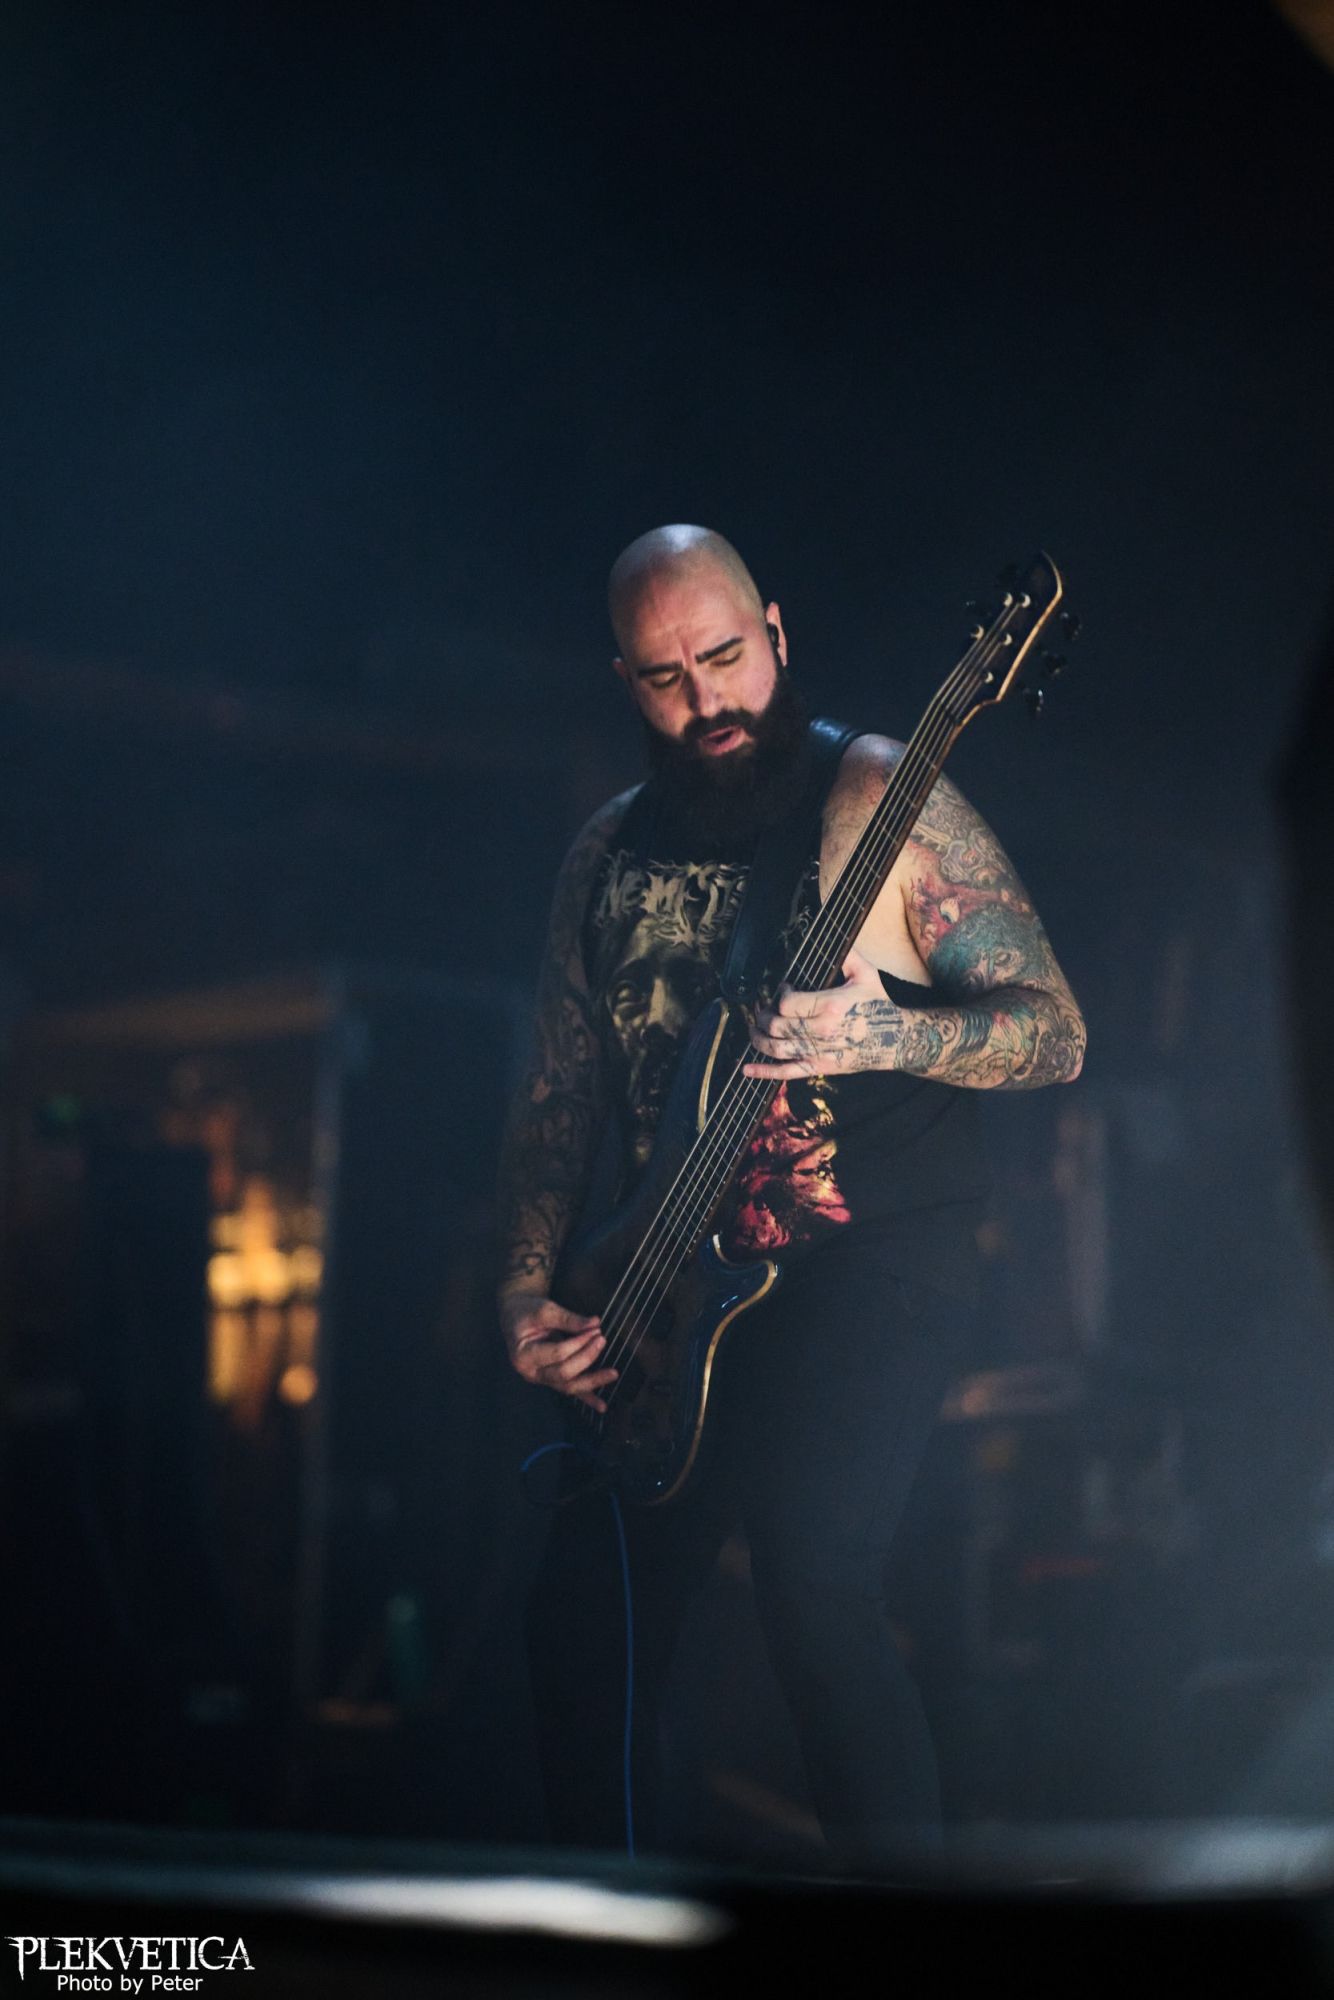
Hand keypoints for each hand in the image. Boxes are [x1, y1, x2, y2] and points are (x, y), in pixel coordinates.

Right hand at [498, 1290, 618, 1413]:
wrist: (516, 1317)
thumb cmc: (527, 1312)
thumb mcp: (545, 1310)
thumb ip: (569, 1319)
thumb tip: (595, 1324)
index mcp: (523, 1355)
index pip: (558, 1353)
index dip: (579, 1342)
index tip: (595, 1329)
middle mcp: (530, 1373)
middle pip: (564, 1373)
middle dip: (587, 1357)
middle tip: (602, 1340)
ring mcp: (541, 1379)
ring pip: (569, 1386)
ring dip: (593, 1381)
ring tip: (613, 1374)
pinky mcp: (551, 1379)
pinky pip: (570, 1389)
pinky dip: (587, 1398)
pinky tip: (602, 1406)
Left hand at [743, 947, 903, 1079]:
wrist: (895, 1041)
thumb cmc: (878, 1005)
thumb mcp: (866, 974)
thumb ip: (847, 954)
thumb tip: (834, 933)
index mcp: (832, 1006)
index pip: (787, 1003)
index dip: (779, 994)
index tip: (783, 987)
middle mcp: (823, 1032)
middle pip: (776, 1025)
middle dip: (763, 1014)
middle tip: (762, 1007)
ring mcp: (820, 1053)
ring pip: (775, 1049)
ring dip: (757, 1038)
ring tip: (753, 1028)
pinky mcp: (820, 1068)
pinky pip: (786, 1073)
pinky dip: (763, 1072)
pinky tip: (746, 1070)